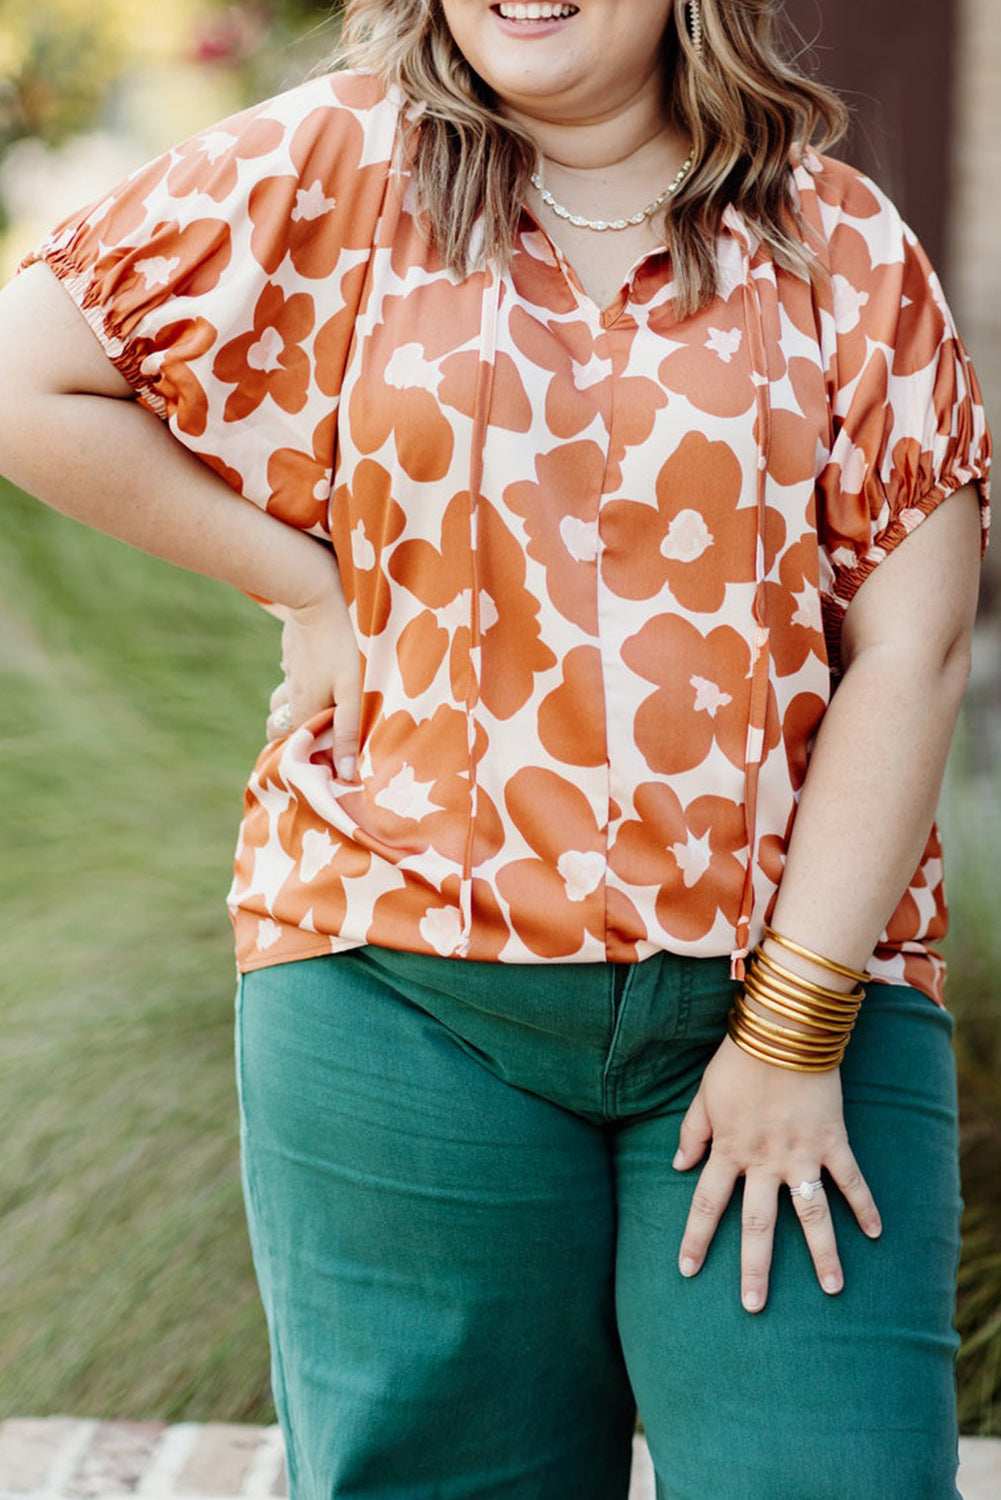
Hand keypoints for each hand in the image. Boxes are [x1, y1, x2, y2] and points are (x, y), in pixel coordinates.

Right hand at [265, 572, 360, 779]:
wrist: (316, 597)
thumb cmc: (342, 647)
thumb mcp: (352, 692)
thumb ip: (348, 732)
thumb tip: (344, 774)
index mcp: (303, 711)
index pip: (292, 749)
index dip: (304, 760)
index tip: (323, 765)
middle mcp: (289, 695)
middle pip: (279, 728)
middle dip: (291, 739)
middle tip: (316, 741)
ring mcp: (288, 673)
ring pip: (282, 701)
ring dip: (294, 710)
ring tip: (318, 712)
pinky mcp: (292, 654)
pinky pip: (291, 676)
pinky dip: (300, 684)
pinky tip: (318, 677)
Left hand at [673, 1034, 881, 1311]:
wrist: (782, 1030)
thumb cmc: (739, 1059)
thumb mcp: (704, 1095)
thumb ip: (692, 1133)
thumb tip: (680, 1166)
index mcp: (728, 1149)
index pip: (707, 1204)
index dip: (696, 1238)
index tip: (688, 1270)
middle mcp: (763, 1160)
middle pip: (758, 1224)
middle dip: (755, 1268)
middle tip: (754, 1307)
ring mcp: (800, 1153)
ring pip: (811, 1213)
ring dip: (822, 1253)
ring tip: (833, 1290)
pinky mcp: (832, 1140)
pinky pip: (850, 1180)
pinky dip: (864, 1205)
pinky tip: (875, 1234)